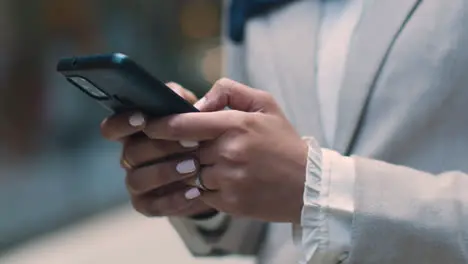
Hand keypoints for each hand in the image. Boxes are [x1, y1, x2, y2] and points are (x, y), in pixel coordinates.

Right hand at [101, 83, 214, 216]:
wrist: (211, 170)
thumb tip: (176, 96)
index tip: (143, 118)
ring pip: (138, 179)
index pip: (112, 128)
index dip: (122, 123)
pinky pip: (152, 206)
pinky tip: (195, 191)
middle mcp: (129, 157)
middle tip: (190, 143)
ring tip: (194, 167)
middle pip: (131, 153)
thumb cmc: (194, 134)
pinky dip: (174, 200)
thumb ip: (181, 98)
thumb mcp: (189, 112)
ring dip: (166, 172)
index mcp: (133, 133)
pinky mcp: (147, 204)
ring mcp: (136, 182)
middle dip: (160, 147)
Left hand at [132, 78, 308, 223]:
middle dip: (175, 149)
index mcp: (236, 125)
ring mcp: (228, 180)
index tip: (147, 125)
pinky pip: (201, 194)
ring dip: (192, 170)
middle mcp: (229, 153)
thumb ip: (229, 91)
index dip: (159, 125)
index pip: (183, 124)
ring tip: (209, 165)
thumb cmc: (283, 142)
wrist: (307, 184)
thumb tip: (197, 102)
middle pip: (182, 151)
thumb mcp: (264, 104)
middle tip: (173, 147)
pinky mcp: (230, 203)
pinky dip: (203, 188)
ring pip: (190, 175)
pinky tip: (218, 182)